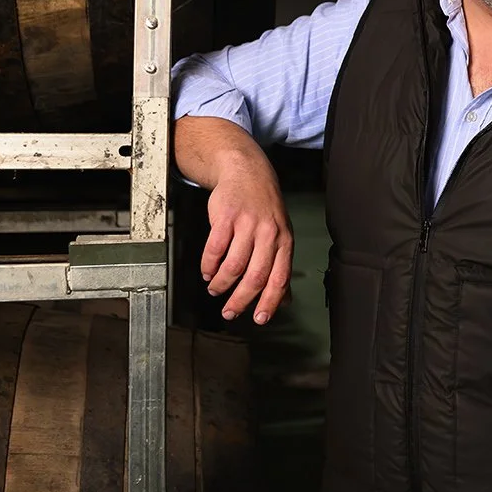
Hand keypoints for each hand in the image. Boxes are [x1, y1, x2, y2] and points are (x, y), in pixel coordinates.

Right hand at [201, 151, 293, 323]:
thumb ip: (281, 267)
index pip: (279, 278)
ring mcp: (247, 224)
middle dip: (240, 300)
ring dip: (221, 283)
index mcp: (284, 241)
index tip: (259, 319)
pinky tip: (207, 271)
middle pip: (255, 276)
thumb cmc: (265, 207)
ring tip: (215, 289)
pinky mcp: (226, 216)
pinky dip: (209, 265)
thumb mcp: (281, 234)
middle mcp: (269, 234)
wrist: (247, 172)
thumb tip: (284, 300)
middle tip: (229, 312)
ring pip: (234, 265)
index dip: (269, 302)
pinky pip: (215, 248)